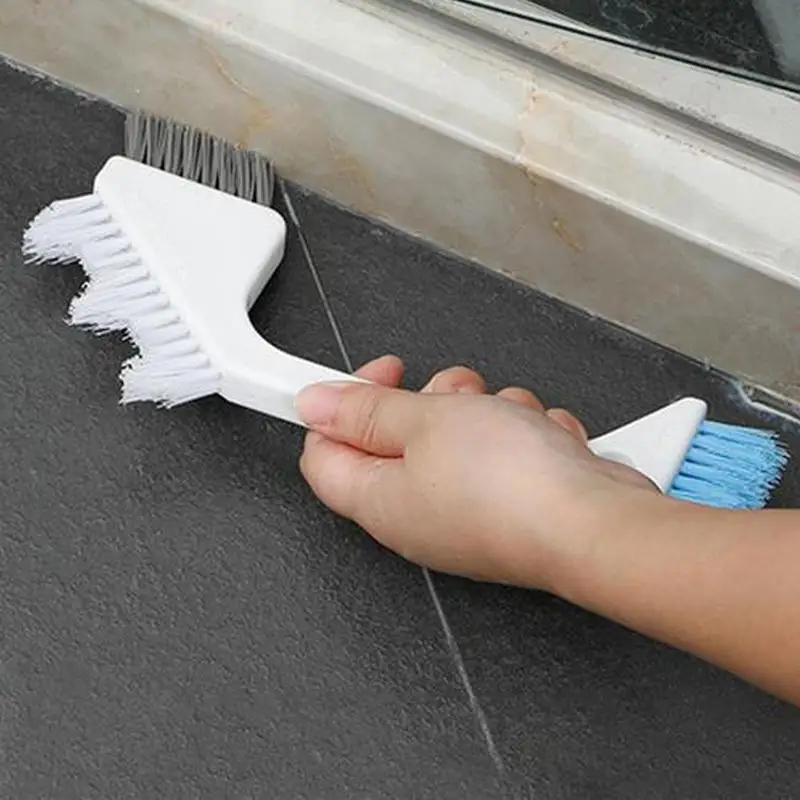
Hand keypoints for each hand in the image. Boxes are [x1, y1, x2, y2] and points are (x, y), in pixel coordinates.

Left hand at [296, 356, 658, 589]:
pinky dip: (523, 435)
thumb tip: (314, 404)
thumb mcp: (425, 422)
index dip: (339, 406)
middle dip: (429, 400)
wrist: (596, 525)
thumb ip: (364, 410)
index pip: (324, 452)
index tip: (372, 375)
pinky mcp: (511, 505)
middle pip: (399, 438)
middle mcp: (418, 513)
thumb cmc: (513, 487)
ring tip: (506, 418)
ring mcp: (466, 512)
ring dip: (484, 411)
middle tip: (451, 395)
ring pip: (457, 436)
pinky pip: (504, 451)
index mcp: (378, 500)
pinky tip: (539, 441)